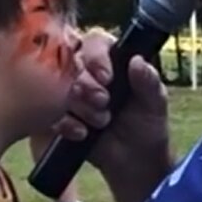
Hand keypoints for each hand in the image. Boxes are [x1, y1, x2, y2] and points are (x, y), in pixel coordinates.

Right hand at [54, 28, 170, 175]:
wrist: (135, 160)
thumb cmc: (147, 124)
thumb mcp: (155, 104)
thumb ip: (149, 82)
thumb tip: (137, 61)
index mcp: (111, 59)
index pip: (95, 40)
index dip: (97, 56)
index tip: (107, 78)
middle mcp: (86, 70)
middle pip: (71, 61)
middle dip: (87, 85)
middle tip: (104, 103)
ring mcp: (67, 92)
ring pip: (58, 86)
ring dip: (80, 105)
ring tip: (101, 122)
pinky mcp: (55, 115)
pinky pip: (47, 112)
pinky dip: (65, 123)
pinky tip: (82, 133)